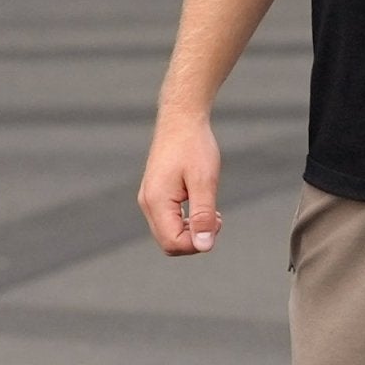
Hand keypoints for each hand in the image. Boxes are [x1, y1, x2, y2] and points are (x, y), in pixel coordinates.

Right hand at [138, 113, 222, 254]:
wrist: (182, 118)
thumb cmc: (194, 146)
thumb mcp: (204, 180)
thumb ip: (203, 214)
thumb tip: (204, 246)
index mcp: (156, 202)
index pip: (172, 243)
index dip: (197, 243)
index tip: (217, 222)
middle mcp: (147, 203)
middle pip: (168, 242)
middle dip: (195, 238)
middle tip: (216, 218)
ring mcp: (149, 198)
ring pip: (168, 232)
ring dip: (191, 230)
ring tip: (212, 212)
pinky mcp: (155, 192)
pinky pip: (168, 219)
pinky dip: (186, 220)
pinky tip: (202, 205)